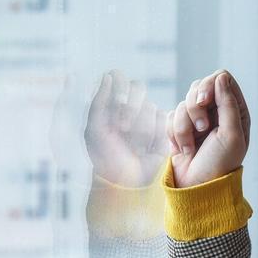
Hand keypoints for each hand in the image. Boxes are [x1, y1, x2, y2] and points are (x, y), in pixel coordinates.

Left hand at [84, 70, 166, 186]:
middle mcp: (130, 106)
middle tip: (123, 128)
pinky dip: (154, 133)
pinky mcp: (163, 128)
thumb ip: (99, 101)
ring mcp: (148, 117)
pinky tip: (147, 147)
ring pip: (150, 105)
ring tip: (134, 145)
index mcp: (111, 103)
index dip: (119, 87)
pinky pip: (163, 119)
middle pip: (138, 86)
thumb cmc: (105, 156)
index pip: (118, 77)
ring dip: (140, 126)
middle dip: (131, 108)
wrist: (126, 181)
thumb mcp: (94, 129)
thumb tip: (108, 76)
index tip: (115, 104)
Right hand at [167, 69, 250, 186]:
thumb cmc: (219, 164)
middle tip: (202, 128)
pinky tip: (184, 149)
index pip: (222, 78)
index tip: (203, 102)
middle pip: (199, 86)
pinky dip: (174, 134)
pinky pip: (171, 116)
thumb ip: (228, 105)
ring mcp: (199, 119)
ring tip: (192, 147)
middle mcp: (218, 112)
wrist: (197, 187)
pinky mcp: (182, 127)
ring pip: (183, 103)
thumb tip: (221, 77)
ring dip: (184, 127)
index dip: (209, 85)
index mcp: (235, 111)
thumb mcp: (231, 135)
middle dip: (195, 108)